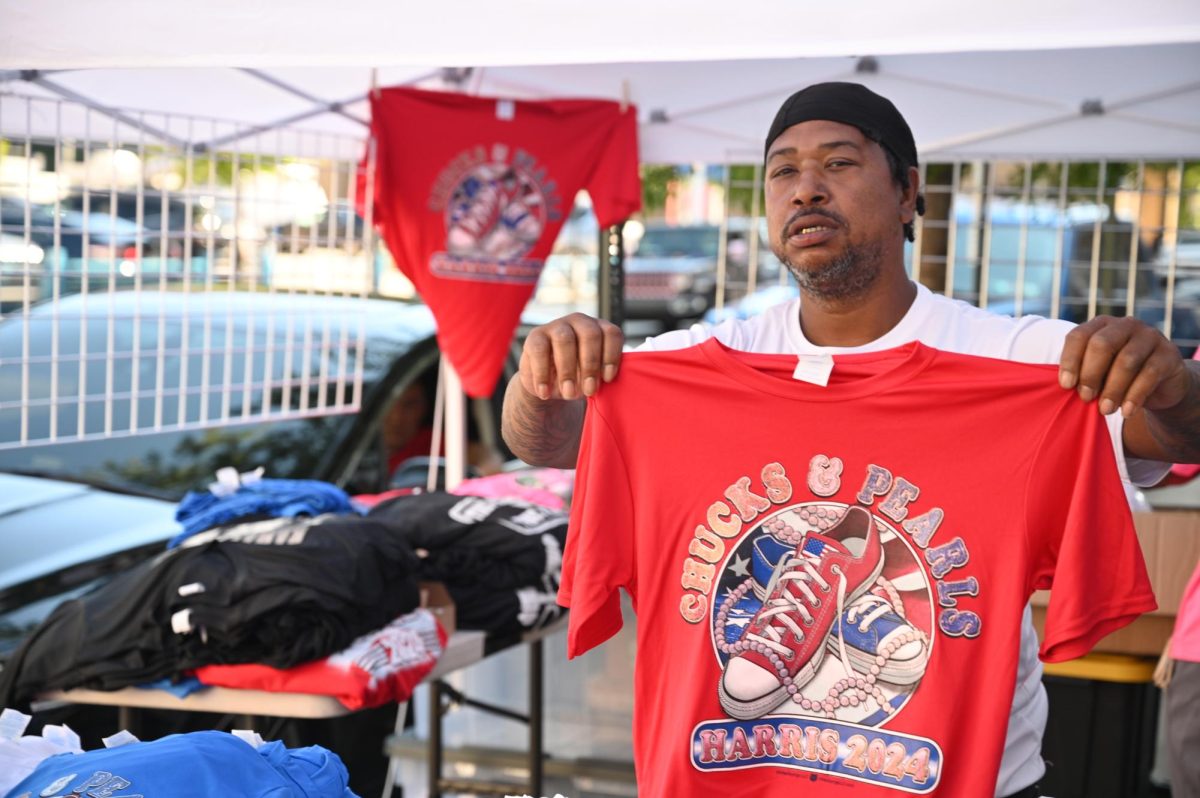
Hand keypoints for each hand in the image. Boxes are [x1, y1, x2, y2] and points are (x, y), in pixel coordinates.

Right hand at [518, 313, 623, 400]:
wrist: (547, 385)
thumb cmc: (578, 378)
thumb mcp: (593, 377)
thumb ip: (602, 375)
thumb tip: (605, 382)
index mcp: (600, 329)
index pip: (611, 333)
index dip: (611, 356)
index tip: (607, 379)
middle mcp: (580, 322)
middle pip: (590, 334)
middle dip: (590, 365)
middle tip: (589, 390)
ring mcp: (557, 326)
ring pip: (565, 340)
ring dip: (568, 370)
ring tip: (568, 394)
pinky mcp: (535, 335)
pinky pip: (539, 350)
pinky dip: (542, 374)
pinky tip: (546, 392)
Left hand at [1058, 316, 1190, 416]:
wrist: (1160, 386)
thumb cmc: (1118, 377)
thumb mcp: (1098, 372)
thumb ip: (1082, 373)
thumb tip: (1065, 387)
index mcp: (1101, 325)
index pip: (1079, 336)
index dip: (1070, 360)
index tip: (1066, 385)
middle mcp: (1125, 325)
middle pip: (1102, 344)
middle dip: (1090, 374)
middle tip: (1086, 398)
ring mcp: (1150, 337)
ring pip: (1126, 360)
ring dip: (1113, 389)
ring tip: (1105, 410)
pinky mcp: (1169, 354)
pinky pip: (1149, 374)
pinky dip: (1135, 396)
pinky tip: (1127, 412)